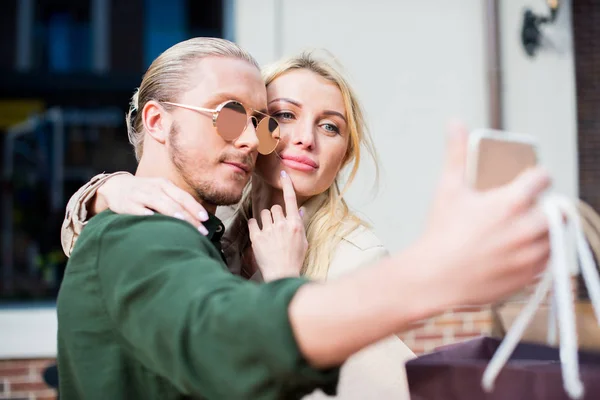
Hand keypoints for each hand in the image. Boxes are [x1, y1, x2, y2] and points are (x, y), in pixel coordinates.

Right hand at [96, 175, 208, 234]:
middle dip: (189, 217)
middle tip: (200, 231)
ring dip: (172, 213)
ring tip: (183, 224)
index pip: (183, 196)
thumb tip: (197, 217)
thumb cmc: (145, 191)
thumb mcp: (161, 190)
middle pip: (175, 202)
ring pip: (159, 204)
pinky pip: (138, 210)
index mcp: (164, 185)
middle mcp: (154, 189)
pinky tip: (154, 221)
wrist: (115, 185)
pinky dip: (146, 215)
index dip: (195, 207)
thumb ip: (176, 200)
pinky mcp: (127, 204)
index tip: (205, 219)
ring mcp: (140, 195)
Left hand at [248, 171, 306, 280]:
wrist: (281, 274)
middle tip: (276, 227)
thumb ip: (300, 224)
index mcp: (295, 224)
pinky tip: (258, 233)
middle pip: (275, 208)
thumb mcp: (303, 241)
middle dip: (275, 215)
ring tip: (268, 233)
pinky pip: (253, 222)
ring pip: (264, 213)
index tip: (283, 174)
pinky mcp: (257, 237)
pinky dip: (255, 225)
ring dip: (265, 220)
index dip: (287, 185)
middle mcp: (282, 225)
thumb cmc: (295, 259)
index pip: (291, 200)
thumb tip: (299, 210)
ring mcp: (269, 231)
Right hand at [417, 121, 550, 307]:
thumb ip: (456, 153)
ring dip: (543, 229)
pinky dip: (538, 252)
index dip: (536, 175)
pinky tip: (518, 249)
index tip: (530, 179)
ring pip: (554, 235)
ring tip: (521, 228)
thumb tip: (455, 123)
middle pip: (557, 208)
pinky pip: (547, 260)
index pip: (543, 178)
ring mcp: (530, 255)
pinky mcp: (528, 276)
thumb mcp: (448, 188)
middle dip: (544, 204)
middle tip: (526, 207)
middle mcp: (527, 229)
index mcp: (511, 203)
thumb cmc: (440, 234)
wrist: (434, 278)